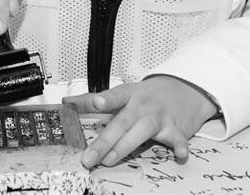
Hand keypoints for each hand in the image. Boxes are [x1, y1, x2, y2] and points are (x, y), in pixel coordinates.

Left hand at [63, 76, 217, 167]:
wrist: (182, 89)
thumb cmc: (147, 95)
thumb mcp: (123, 92)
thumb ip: (94, 99)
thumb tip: (67, 101)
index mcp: (130, 94)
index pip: (115, 96)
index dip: (105, 99)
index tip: (97, 104)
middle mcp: (143, 104)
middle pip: (123, 121)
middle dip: (105, 141)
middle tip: (89, 157)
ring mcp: (160, 116)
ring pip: (143, 130)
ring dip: (126, 146)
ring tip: (110, 159)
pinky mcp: (175, 128)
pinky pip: (178, 138)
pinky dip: (180, 146)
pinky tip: (179, 154)